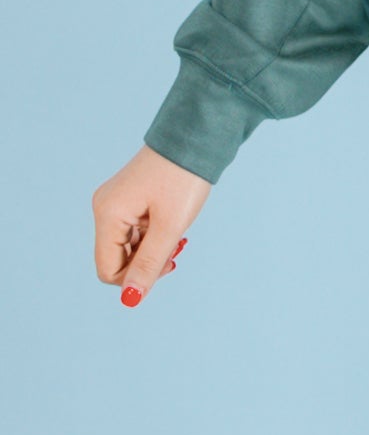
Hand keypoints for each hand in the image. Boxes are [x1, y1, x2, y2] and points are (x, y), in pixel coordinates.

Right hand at [92, 144, 211, 307]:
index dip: (135, 278)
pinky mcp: (131, 196)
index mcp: (108, 214)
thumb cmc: (184, 177)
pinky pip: (136, 229)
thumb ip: (149, 264)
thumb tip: (130, 300)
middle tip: (178, 250)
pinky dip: (155, 234)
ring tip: (180, 237)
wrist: (197, 134)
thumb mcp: (170, 226)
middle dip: (147, 262)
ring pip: (129, 245)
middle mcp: (106, 207)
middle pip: (118, 258)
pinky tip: (175, 225)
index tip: (169, 264)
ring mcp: (117, 200)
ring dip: (154, 249)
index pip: (109, 270)